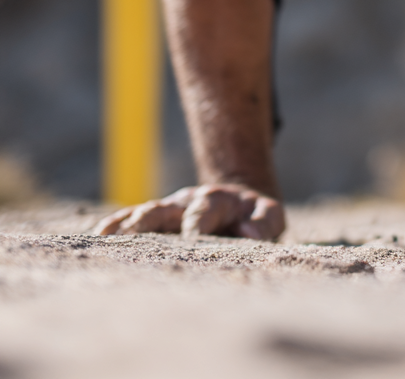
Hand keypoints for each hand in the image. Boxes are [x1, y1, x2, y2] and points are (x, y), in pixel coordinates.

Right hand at [94, 183, 284, 240]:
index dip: (195, 226)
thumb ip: (264, 221)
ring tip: (106, 239)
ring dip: (126, 225)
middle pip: (165, 209)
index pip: (203, 213)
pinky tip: (99, 236)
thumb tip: (250, 233)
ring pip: (145, 213)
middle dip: (149, 222)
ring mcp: (170, 208)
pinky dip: (115, 225)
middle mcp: (188, 202)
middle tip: (133, 236)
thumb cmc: (254, 216)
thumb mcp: (270, 214)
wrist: (239, 199)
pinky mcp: (157, 217)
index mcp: (217, 201)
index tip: (188, 241)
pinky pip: (131, 218)